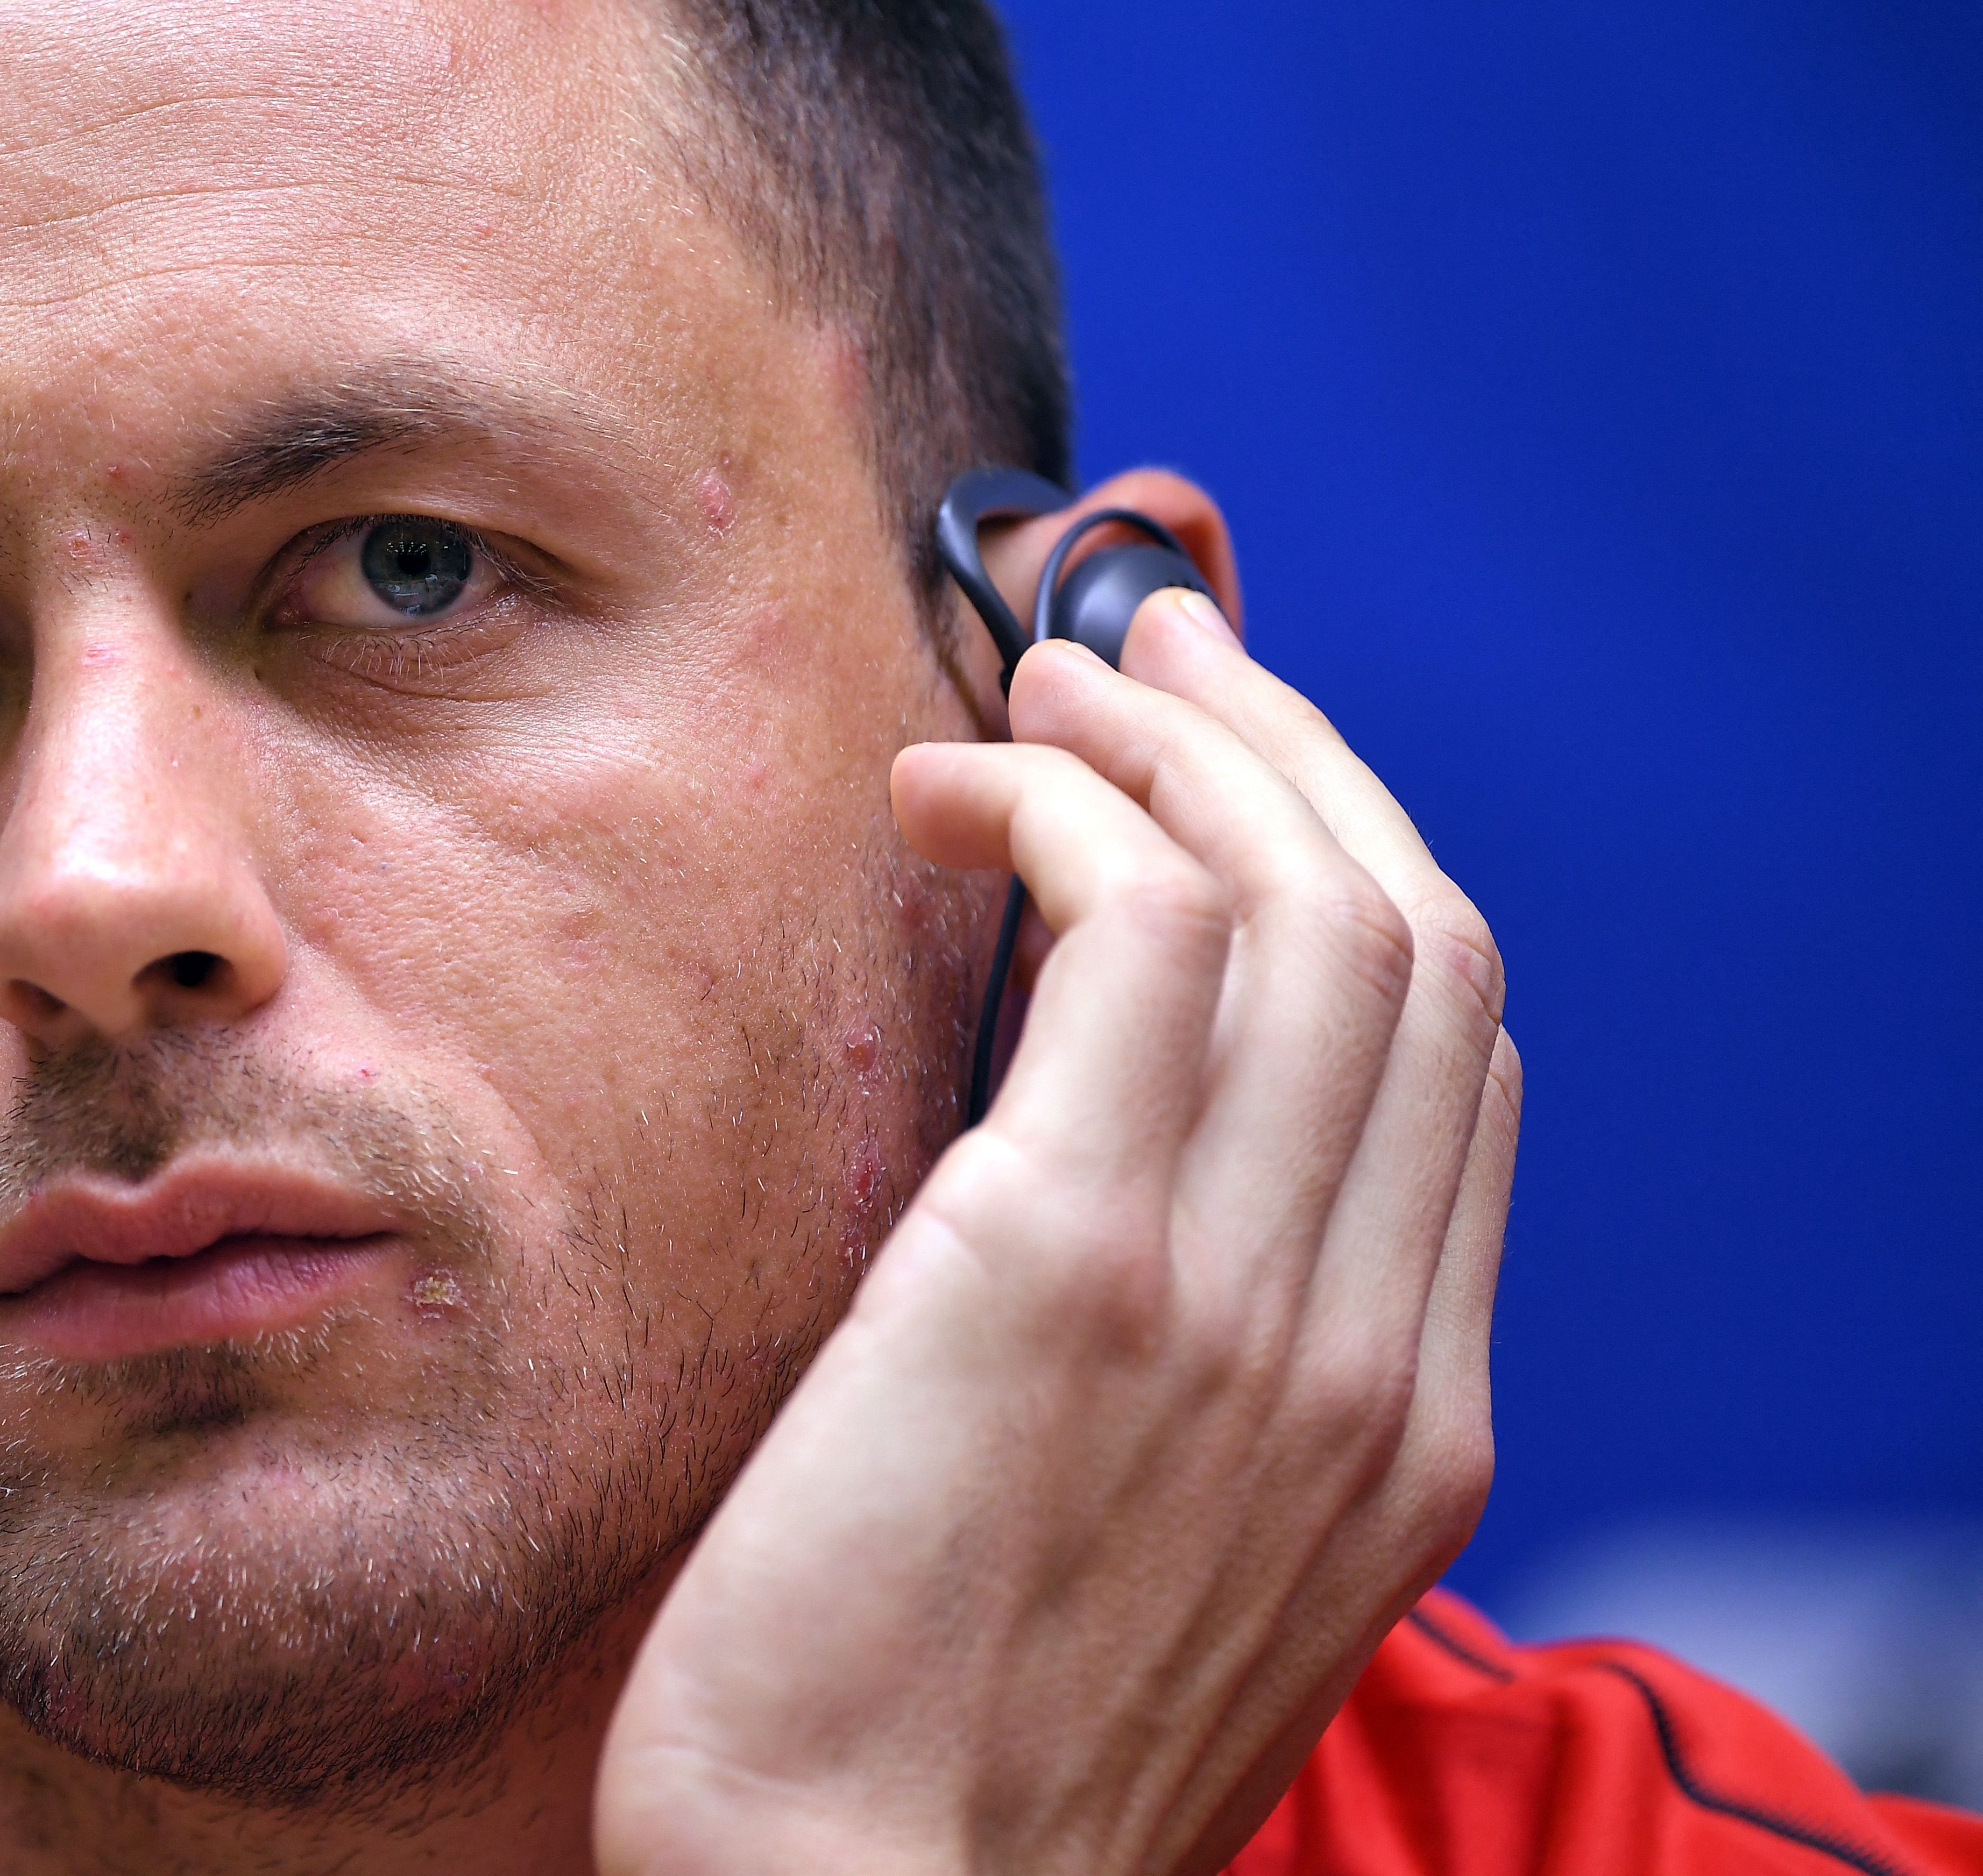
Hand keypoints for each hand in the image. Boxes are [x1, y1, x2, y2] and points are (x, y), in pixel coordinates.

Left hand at [594, 585, 1517, 1875]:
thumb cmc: (944, 1741)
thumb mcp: (1152, 1556)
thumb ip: (1198, 1374)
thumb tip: (1108, 1181)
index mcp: (1406, 1428)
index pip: (1452, 1069)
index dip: (1356, 874)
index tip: (1234, 782)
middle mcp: (1365, 1348)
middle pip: (1412, 940)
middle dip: (1293, 754)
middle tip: (1151, 653)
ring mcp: (1240, 1299)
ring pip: (1302, 901)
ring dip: (1176, 745)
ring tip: (1042, 689)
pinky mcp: (1069, 1261)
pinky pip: (1140, 934)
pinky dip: (1065, 816)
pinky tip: (959, 802)